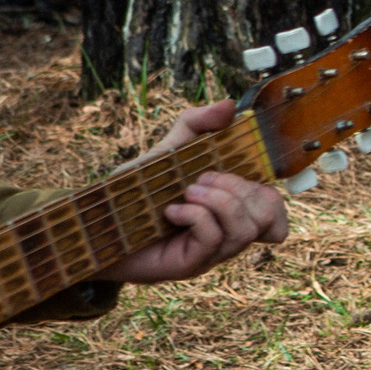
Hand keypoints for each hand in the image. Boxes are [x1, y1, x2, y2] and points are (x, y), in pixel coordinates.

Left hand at [102, 102, 290, 283]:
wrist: (94, 225)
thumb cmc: (133, 193)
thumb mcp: (167, 152)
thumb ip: (196, 126)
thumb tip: (230, 105)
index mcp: (230, 213)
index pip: (275, 212)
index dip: (268, 194)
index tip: (233, 173)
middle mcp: (226, 235)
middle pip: (268, 217)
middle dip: (239, 188)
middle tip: (201, 179)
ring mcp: (210, 254)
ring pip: (245, 229)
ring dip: (219, 201)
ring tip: (188, 192)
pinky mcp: (190, 264)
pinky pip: (214, 238)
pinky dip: (196, 216)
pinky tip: (172, 211)